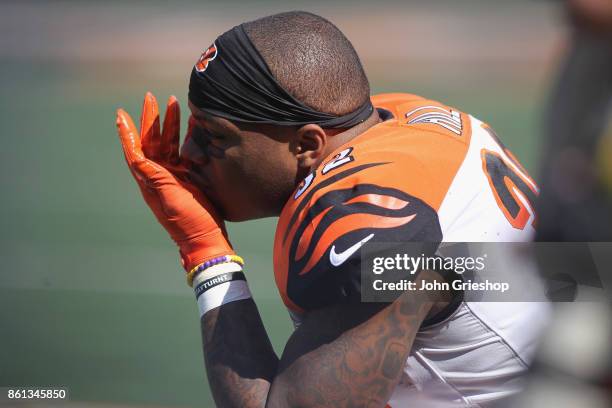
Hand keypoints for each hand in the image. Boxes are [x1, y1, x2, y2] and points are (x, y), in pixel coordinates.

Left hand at [116, 92, 233, 282]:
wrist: (207, 239)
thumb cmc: (188, 223)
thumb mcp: (170, 199)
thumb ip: (154, 177)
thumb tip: (135, 156)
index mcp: (150, 181)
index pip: (135, 151)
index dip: (127, 133)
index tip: (121, 113)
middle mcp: (159, 177)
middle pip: (153, 142)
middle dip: (152, 120)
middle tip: (151, 97)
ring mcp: (175, 177)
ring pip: (169, 144)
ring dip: (170, 125)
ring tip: (174, 104)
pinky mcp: (190, 179)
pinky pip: (185, 152)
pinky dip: (187, 137)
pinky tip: (192, 125)